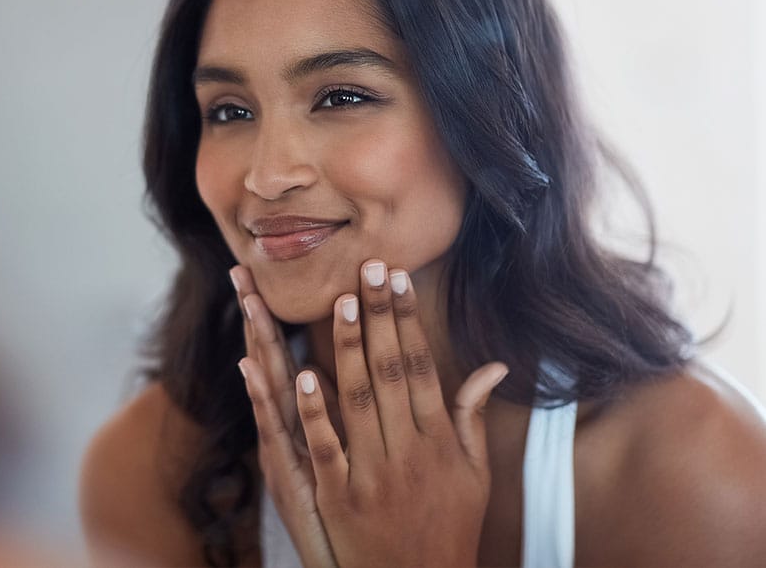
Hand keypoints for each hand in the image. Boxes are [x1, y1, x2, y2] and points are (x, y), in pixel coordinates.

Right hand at [232, 266, 338, 567]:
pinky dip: (277, 402)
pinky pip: (284, 433)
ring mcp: (285, 453)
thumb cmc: (349, 520)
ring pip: (271, 389)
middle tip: (240, 271)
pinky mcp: (292, 478)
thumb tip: (323, 375)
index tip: (255, 278)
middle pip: (269, 363)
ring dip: (261, 344)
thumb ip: (337, 417)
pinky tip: (268, 370)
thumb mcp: (341, 464)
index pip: (285, 358)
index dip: (270, 319)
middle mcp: (285, 434)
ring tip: (249, 302)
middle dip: (256, 317)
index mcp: (300, 425)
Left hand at [237, 260, 507, 567]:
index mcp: (441, 441)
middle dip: (379, 317)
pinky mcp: (340, 500)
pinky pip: (326, 448)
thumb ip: (472, 417)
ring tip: (342, 303)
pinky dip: (314, 412)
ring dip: (350, 350)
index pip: (421, 367)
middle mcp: (411, 452)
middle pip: (391, 373)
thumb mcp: (475, 475)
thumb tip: (493, 367)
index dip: (407, 321)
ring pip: (359, 402)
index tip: (397, 279)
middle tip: (368, 268)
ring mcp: (374, 475)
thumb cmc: (449, 527)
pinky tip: (303, 374)